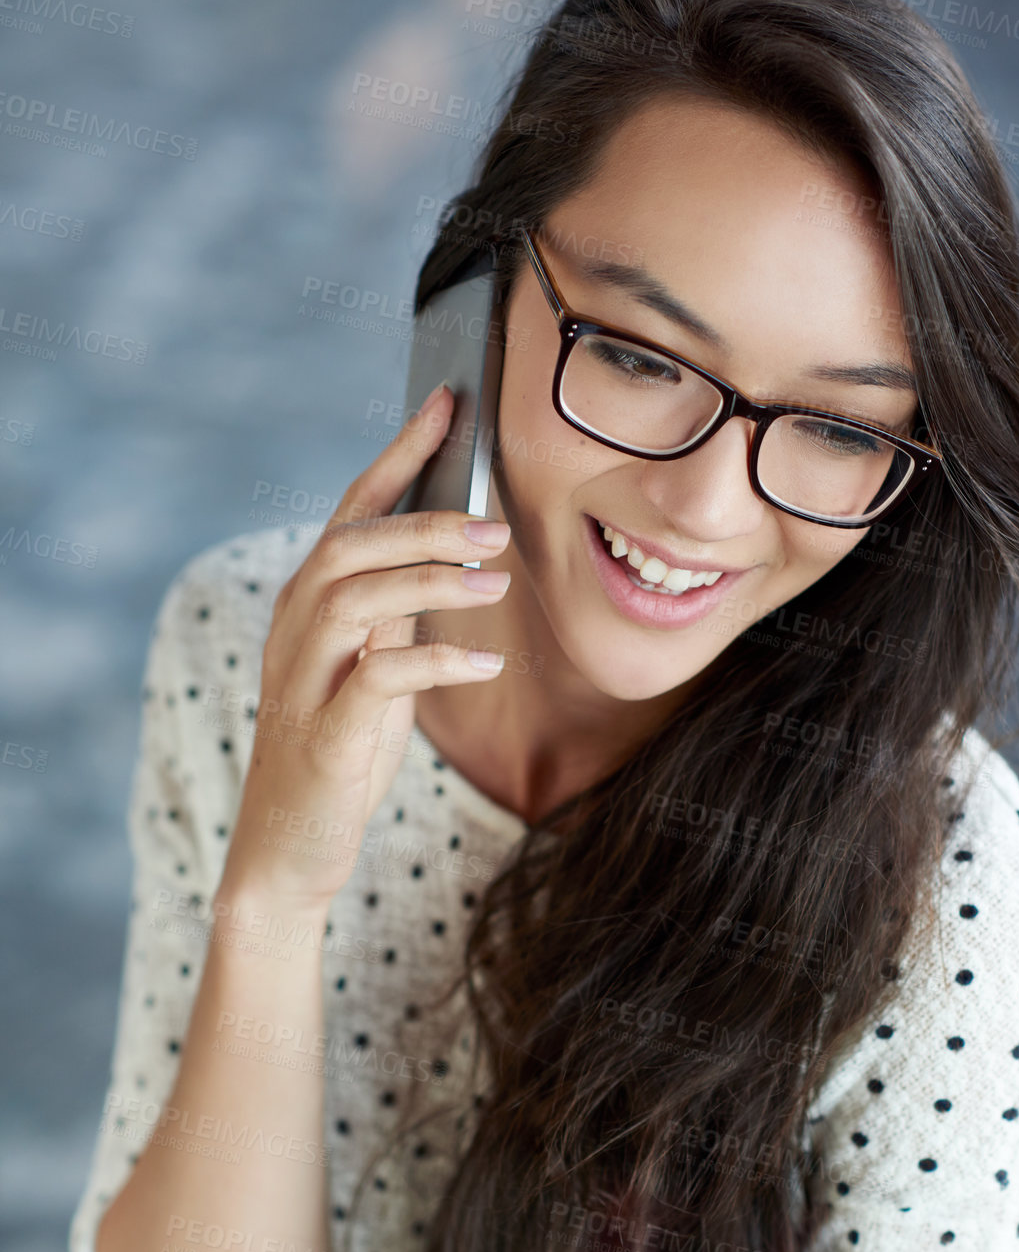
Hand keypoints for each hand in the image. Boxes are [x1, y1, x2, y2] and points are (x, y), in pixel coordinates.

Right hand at [219, 382, 511, 910]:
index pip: (351, 510)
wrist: (289, 848)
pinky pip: (378, 680)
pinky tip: (487, 664)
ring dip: (432, 583)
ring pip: (357, 599)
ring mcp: (304, 681)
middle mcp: (295, 629)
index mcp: (307, 604)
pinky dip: (437, 662)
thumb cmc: (339, 750)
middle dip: (424, 524)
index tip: (447, 403)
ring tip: (496, 583)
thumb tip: (447, 554)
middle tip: (497, 525)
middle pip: (350, 545)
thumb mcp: (372, 667)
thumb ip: (395, 612)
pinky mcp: (325, 735)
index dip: (398, 453)